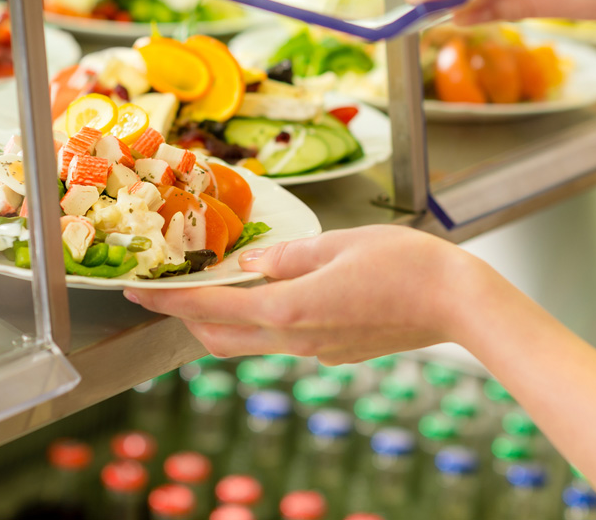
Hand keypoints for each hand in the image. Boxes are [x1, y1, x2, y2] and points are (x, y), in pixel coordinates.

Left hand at [124, 225, 480, 363]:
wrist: (460, 305)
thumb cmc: (406, 264)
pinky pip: (286, 339)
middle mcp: (296, 339)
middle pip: (221, 338)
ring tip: (219, 286)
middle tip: (171, 290)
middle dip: (189, 318)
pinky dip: (265, 320)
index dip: (167, 303)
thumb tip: (250, 262)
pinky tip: (277, 292)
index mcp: (289, 309)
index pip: (210, 310)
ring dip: (226, 320)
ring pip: (252, 342)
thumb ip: (286, 255)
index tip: (136, 294)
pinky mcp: (337, 353)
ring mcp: (317, 352)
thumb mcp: (338, 243)